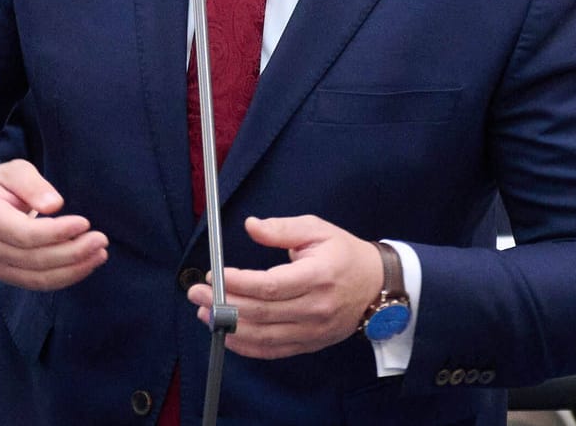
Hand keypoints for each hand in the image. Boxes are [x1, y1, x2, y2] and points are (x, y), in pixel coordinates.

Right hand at [0, 160, 107, 290]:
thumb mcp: (11, 171)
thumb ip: (32, 184)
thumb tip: (55, 205)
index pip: (24, 233)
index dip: (57, 232)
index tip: (85, 223)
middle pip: (35, 259)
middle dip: (73, 252)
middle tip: (100, 240)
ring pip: (38, 277)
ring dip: (73, 269)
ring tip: (99, 255)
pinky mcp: (3, 277)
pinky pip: (36, 283)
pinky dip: (64, 278)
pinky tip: (84, 265)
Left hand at [186, 215, 379, 359]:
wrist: (378, 286)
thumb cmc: (344, 254)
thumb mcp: (317, 229)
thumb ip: (281, 229)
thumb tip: (250, 225)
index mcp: (317, 276)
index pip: (270, 285)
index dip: (238, 282)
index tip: (214, 274)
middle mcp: (315, 308)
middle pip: (262, 312)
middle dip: (224, 303)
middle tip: (197, 292)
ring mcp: (313, 330)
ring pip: (264, 335)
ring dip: (229, 326)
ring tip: (204, 312)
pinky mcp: (310, 343)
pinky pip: (273, 350)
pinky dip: (247, 346)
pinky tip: (227, 334)